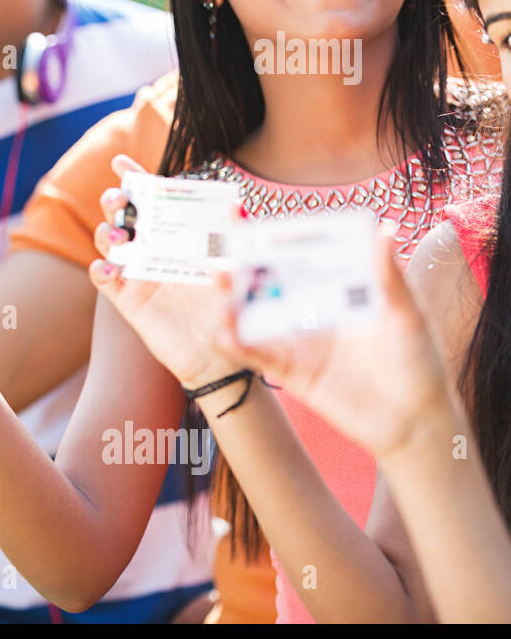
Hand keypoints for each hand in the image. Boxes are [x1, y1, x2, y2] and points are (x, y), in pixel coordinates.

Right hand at [88, 154, 242, 386]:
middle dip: (114, 202)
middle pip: (122, 214)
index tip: (120, 162)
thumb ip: (233, 240)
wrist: (218, 354)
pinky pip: (103, 278)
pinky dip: (100, 268)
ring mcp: (136, 273)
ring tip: (119, 236)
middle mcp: (152, 249)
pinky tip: (110, 268)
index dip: (133, 178)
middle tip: (119, 202)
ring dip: (106, 232)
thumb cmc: (228, 308)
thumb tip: (237, 206)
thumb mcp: (234, 269)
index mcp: (177, 234)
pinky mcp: (126, 299)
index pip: (152, 199)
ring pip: (107, 241)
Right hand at [210, 226, 448, 458]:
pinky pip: (260, 357)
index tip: (245, 217)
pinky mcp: (292, 373)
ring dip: (233, 305)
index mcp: (337, 291)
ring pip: (256, 319)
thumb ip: (389, 277)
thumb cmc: (419, 363)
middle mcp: (312, 313)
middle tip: (223, 258)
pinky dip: (240, 346)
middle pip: (268, 287)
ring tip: (220, 292)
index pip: (299, 259)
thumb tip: (385, 231)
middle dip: (242, 271)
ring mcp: (299, 343)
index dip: (272, 240)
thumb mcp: (408, 315)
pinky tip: (227, 335)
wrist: (416, 420)